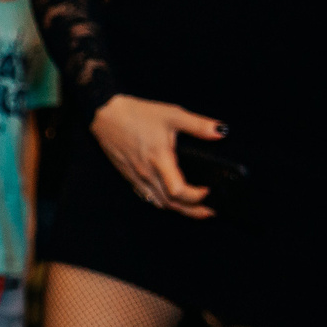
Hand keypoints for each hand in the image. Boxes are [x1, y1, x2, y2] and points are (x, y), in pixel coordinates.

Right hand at [90, 94, 222, 217]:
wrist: (106, 116)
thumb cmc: (136, 114)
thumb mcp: (171, 114)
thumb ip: (198, 125)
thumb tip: (221, 131)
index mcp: (159, 160)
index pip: (179, 191)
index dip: (197, 196)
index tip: (210, 192)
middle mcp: (147, 174)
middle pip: (171, 203)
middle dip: (193, 211)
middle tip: (210, 211)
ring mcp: (137, 178)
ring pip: (159, 203)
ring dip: (178, 210)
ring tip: (195, 210)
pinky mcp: (130, 177)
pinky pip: (148, 197)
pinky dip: (162, 203)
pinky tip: (170, 200)